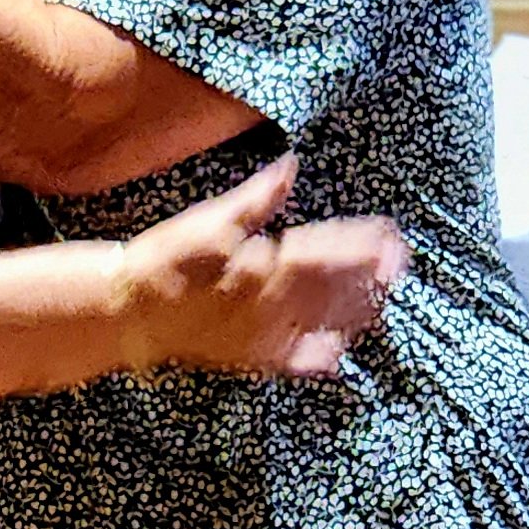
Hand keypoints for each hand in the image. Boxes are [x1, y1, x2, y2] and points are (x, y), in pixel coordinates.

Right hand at [118, 158, 407, 379]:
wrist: (128, 311)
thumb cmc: (166, 258)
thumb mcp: (211, 219)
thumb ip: (257, 198)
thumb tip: (291, 166)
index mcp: (265, 266)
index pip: (327, 253)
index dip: (361, 245)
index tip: (390, 236)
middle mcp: (272, 306)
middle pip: (333, 290)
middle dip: (369, 277)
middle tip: (400, 264)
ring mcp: (262, 336)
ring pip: (321, 324)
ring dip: (355, 311)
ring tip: (382, 299)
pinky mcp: (247, 357)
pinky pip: (290, 361)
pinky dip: (316, 357)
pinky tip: (337, 354)